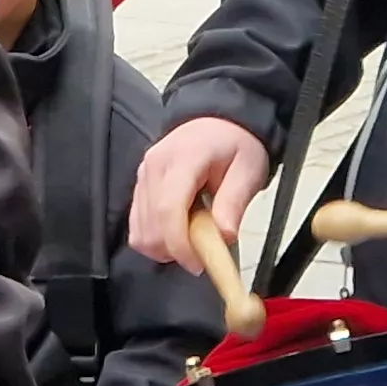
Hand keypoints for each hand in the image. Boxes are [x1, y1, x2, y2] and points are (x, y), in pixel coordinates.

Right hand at [128, 115, 267, 271]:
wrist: (220, 121)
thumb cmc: (236, 144)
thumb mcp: (248, 170)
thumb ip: (234, 203)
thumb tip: (224, 236)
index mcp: (183, 158)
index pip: (168, 209)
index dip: (179, 244)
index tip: (198, 264)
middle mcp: (154, 166)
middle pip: (150, 225)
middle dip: (174, 251)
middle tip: (203, 254)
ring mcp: (142, 176)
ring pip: (139, 230)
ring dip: (165, 247)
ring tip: (193, 240)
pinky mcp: (139, 186)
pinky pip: (137, 225)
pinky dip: (156, 239)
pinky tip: (179, 232)